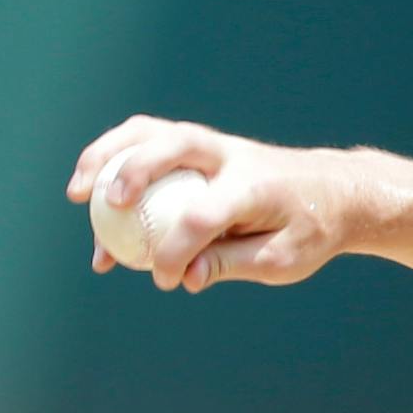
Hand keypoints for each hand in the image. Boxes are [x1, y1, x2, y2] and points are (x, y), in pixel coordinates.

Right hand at [66, 115, 355, 292]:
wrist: (337, 191)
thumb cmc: (310, 229)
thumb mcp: (282, 260)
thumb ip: (230, 264)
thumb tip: (183, 277)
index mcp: (257, 187)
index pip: (203, 214)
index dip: (175, 249)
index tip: (163, 280)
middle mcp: (233, 156)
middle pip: (173, 145)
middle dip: (130, 171)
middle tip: (100, 207)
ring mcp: (215, 145)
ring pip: (153, 132)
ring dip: (108, 154)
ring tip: (76, 191)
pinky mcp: (202, 146)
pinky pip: (152, 140)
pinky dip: (118, 158)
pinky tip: (92, 188)